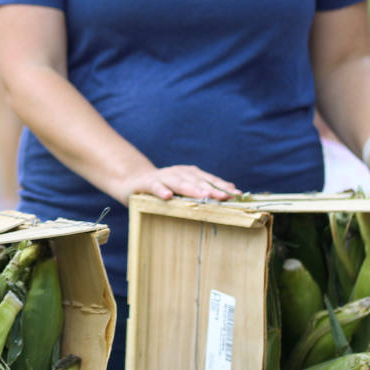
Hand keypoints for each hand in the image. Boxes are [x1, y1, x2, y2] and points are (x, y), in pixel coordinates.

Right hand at [119, 164, 240, 203]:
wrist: (132, 181)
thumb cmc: (164, 188)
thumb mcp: (183, 188)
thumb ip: (202, 189)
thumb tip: (231, 191)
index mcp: (189, 174)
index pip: (208, 179)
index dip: (221, 186)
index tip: (236, 194)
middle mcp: (177, 173)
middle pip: (197, 181)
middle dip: (211, 188)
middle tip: (225, 197)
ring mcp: (162, 177)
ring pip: (178, 182)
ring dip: (191, 189)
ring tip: (203, 196)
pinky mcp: (146, 183)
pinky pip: (154, 186)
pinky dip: (161, 190)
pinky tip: (167, 196)